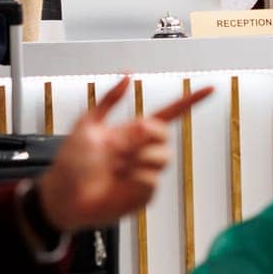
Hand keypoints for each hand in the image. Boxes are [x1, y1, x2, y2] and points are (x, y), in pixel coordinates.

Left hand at [38, 77, 211, 230]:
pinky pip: (152, 181)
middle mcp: (142, 152)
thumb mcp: (87, 124)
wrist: (62, 197)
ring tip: (116, 166)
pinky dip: (135, 178)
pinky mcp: (143, 195)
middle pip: (164, 135)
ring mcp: (144, 174)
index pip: (168, 114)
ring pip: (161, 158)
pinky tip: (119, 181)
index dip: (190, 102)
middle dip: (144, 135)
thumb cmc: (71, 164)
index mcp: (132, 133)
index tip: (210, 89)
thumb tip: (128, 75)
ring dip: (138, 158)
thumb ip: (109, 100)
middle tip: (120, 144)